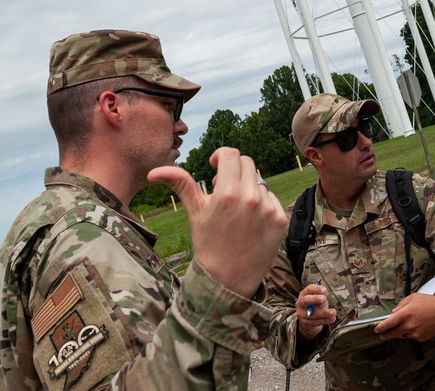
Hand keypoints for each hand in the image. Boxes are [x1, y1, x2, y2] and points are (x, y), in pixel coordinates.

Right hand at [148, 148, 287, 298]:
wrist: (228, 280)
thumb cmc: (208, 244)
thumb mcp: (194, 213)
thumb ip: (180, 184)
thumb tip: (154, 172)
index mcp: (227, 194)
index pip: (231, 154)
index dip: (221, 156)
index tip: (215, 167)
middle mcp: (251, 198)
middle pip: (247, 163)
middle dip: (234, 171)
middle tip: (224, 189)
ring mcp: (269, 209)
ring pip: (259, 181)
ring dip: (248, 188)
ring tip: (236, 211)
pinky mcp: (281, 219)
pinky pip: (272, 199)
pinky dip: (262, 204)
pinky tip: (250, 222)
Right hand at [295, 282, 336, 340]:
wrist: (309, 320)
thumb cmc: (315, 305)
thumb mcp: (319, 300)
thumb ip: (320, 298)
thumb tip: (323, 299)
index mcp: (304, 294)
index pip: (309, 289)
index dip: (316, 289)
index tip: (324, 290)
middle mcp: (300, 303)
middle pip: (306, 300)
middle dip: (315, 299)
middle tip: (324, 298)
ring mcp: (301, 314)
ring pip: (313, 314)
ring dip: (324, 313)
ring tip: (333, 312)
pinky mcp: (305, 323)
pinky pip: (316, 322)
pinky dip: (325, 320)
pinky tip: (332, 318)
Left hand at [373, 293, 434, 341]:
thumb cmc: (430, 302)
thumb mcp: (413, 298)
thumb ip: (401, 305)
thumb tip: (394, 313)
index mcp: (405, 314)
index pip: (388, 324)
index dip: (380, 328)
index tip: (376, 330)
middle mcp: (409, 325)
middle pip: (393, 333)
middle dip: (386, 334)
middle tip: (382, 334)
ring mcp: (415, 333)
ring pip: (402, 335)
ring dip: (400, 332)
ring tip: (405, 325)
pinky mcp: (421, 338)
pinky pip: (411, 337)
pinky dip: (410, 333)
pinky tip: (416, 326)